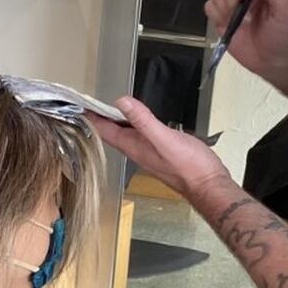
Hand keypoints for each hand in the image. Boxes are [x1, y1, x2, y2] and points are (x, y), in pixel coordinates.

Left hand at [88, 97, 230, 198]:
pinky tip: (139, 120)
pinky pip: (141, 135)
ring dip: (116, 121)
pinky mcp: (161, 152)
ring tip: (108, 108)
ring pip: (125, 134)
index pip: (104, 130)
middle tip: (90, 102)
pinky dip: (135, 124)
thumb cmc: (189, 166)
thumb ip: (143, 120)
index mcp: (133, 147)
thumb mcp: (164, 138)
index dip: (91, 116)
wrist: (208, 185)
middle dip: (100, 117)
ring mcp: (149, 152)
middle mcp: (137, 150)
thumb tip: (121, 102)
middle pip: (111, 132)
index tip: (79, 103)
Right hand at [205, 0, 287, 81]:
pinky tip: (228, 26)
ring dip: (224, 7)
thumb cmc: (283, 35)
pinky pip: (209, 6)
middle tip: (243, 15)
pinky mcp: (221, 15)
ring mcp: (233, 1)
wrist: (272, 60)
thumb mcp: (285, 10)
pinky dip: (216, 16)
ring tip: (237, 21)